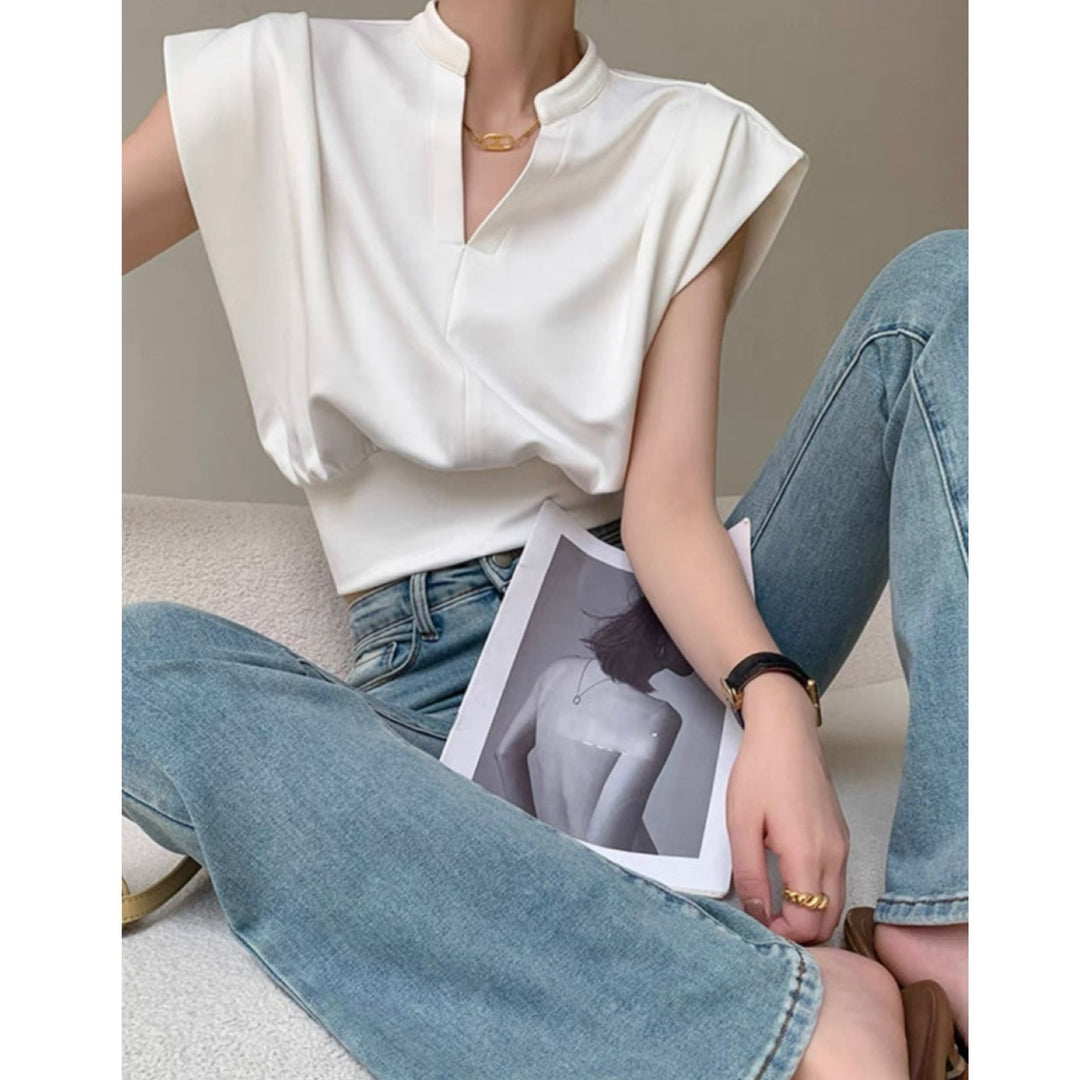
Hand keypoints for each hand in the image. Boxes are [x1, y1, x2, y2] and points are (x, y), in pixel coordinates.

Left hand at [725, 674, 849, 943]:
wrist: (786, 733)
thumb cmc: (761, 773)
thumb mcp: (742, 825)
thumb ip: (749, 875)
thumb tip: (757, 913)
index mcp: (809, 856)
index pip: (808, 922)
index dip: (783, 933)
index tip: (759, 923)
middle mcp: (834, 856)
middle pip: (828, 919)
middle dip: (800, 932)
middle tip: (767, 921)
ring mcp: (842, 846)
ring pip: (835, 903)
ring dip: (811, 916)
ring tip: (776, 907)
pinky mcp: (841, 837)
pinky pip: (836, 881)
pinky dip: (818, 896)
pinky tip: (791, 887)